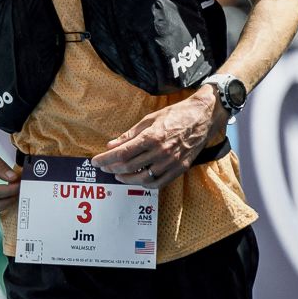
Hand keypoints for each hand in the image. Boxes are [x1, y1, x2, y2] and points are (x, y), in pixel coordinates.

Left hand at [92, 87, 222, 188]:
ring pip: (142, 178)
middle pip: (129, 167)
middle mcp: (161, 152)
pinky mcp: (179, 168)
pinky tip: (137, 179)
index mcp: (152, 137)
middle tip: (104, 167)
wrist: (202, 117)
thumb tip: (111, 145)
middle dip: (112, 168)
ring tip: (117, 174)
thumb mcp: (149, 119)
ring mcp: (171, 162)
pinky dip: (145, 184)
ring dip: (126, 178)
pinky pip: (158, 183)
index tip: (95, 161)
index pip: (122, 153)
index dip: (106, 159)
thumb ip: (129, 134)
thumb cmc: (175, 114)